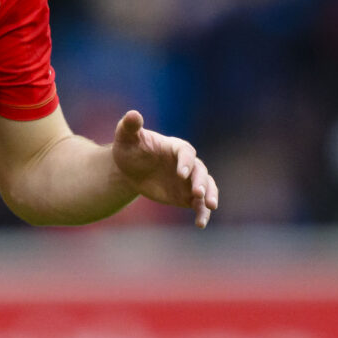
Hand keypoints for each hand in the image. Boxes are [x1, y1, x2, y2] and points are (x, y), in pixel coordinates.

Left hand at [111, 111, 218, 227]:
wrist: (130, 168)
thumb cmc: (130, 148)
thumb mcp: (127, 137)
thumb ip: (131, 127)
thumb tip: (133, 114)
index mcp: (175, 147)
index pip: (185, 152)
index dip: (185, 162)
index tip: (181, 174)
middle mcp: (187, 163)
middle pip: (200, 171)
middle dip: (201, 182)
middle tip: (198, 194)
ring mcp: (189, 180)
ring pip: (207, 187)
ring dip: (210, 196)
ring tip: (210, 207)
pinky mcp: (186, 196)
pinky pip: (199, 204)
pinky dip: (202, 212)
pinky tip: (201, 224)